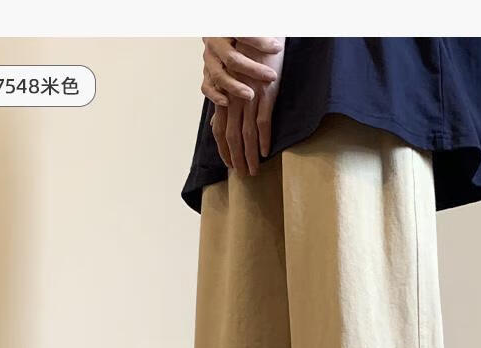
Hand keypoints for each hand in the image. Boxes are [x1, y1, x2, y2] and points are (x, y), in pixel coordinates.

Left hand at [210, 38, 285, 176]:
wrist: (261, 37)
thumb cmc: (247, 60)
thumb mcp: (231, 82)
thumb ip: (222, 105)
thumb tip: (215, 125)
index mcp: (225, 97)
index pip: (220, 131)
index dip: (224, 151)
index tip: (230, 166)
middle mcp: (234, 99)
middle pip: (232, 136)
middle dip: (237, 158)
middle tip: (243, 175)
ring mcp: (249, 97)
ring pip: (246, 133)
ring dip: (249, 155)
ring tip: (254, 171)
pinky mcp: (265, 94)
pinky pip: (263, 121)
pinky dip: (263, 139)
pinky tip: (264, 153)